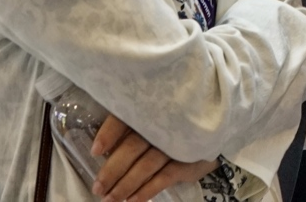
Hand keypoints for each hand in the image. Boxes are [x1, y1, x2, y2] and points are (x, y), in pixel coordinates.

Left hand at [92, 115, 218, 201]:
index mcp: (147, 112)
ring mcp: (175, 143)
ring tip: (110, 199)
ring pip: (145, 166)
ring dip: (126, 185)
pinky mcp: (187, 160)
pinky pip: (164, 178)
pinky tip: (133, 200)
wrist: (210, 129)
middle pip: (132, 147)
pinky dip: (147, 190)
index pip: (125, 119)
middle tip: (98, 188)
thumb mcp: (152, 120)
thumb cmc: (171, 126)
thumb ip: (131, 130)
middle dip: (112, 170)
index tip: (95, 151)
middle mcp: (161, 126)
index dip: (109, 133)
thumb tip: (103, 151)